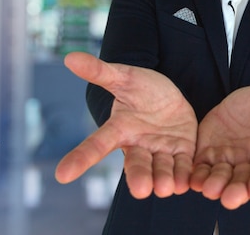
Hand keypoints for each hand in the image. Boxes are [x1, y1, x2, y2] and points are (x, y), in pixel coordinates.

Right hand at [55, 52, 197, 198]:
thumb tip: (69, 57)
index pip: (97, 144)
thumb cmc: (141, 87)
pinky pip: (183, 166)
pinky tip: (187, 184)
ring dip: (164, 180)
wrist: (168, 95)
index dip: (80, 158)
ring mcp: (160, 151)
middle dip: (138, 178)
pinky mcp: (182, 152)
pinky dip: (185, 176)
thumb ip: (99, 71)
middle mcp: (138, 145)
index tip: (62, 175)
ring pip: (160, 170)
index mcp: (119, 129)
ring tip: (167, 188)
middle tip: (142, 190)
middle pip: (135, 165)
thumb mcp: (123, 77)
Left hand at [190, 70, 249, 209]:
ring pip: (221, 178)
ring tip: (208, 190)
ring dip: (215, 186)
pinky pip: (202, 169)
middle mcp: (248, 160)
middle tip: (230, 199)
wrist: (236, 105)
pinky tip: (190, 181)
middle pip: (244, 180)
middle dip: (237, 190)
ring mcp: (227, 160)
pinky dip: (197, 177)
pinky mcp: (207, 156)